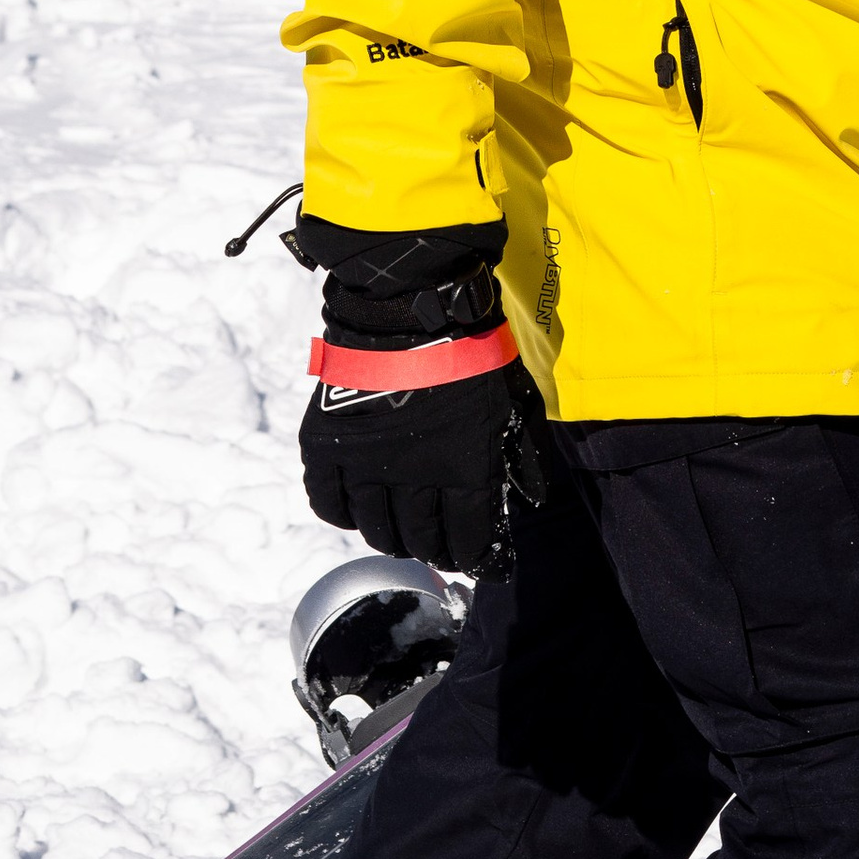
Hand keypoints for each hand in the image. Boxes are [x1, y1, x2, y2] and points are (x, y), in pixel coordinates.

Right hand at [290, 215, 549, 573]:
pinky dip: (344, 512)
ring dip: (393, 535)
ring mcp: (365, 463)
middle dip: (435, 548)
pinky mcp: (327, 444)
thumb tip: (531, 498)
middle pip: (421, 540)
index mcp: (463, 468)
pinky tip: (360, 503)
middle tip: (440, 541)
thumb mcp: (510, 401)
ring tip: (402, 525)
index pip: (468, 541)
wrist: (410, 301)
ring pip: (375, 530)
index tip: (478, 557)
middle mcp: (413, 477)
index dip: (476, 557)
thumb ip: (520, 456)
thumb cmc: (470, 348)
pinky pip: (328, 503)